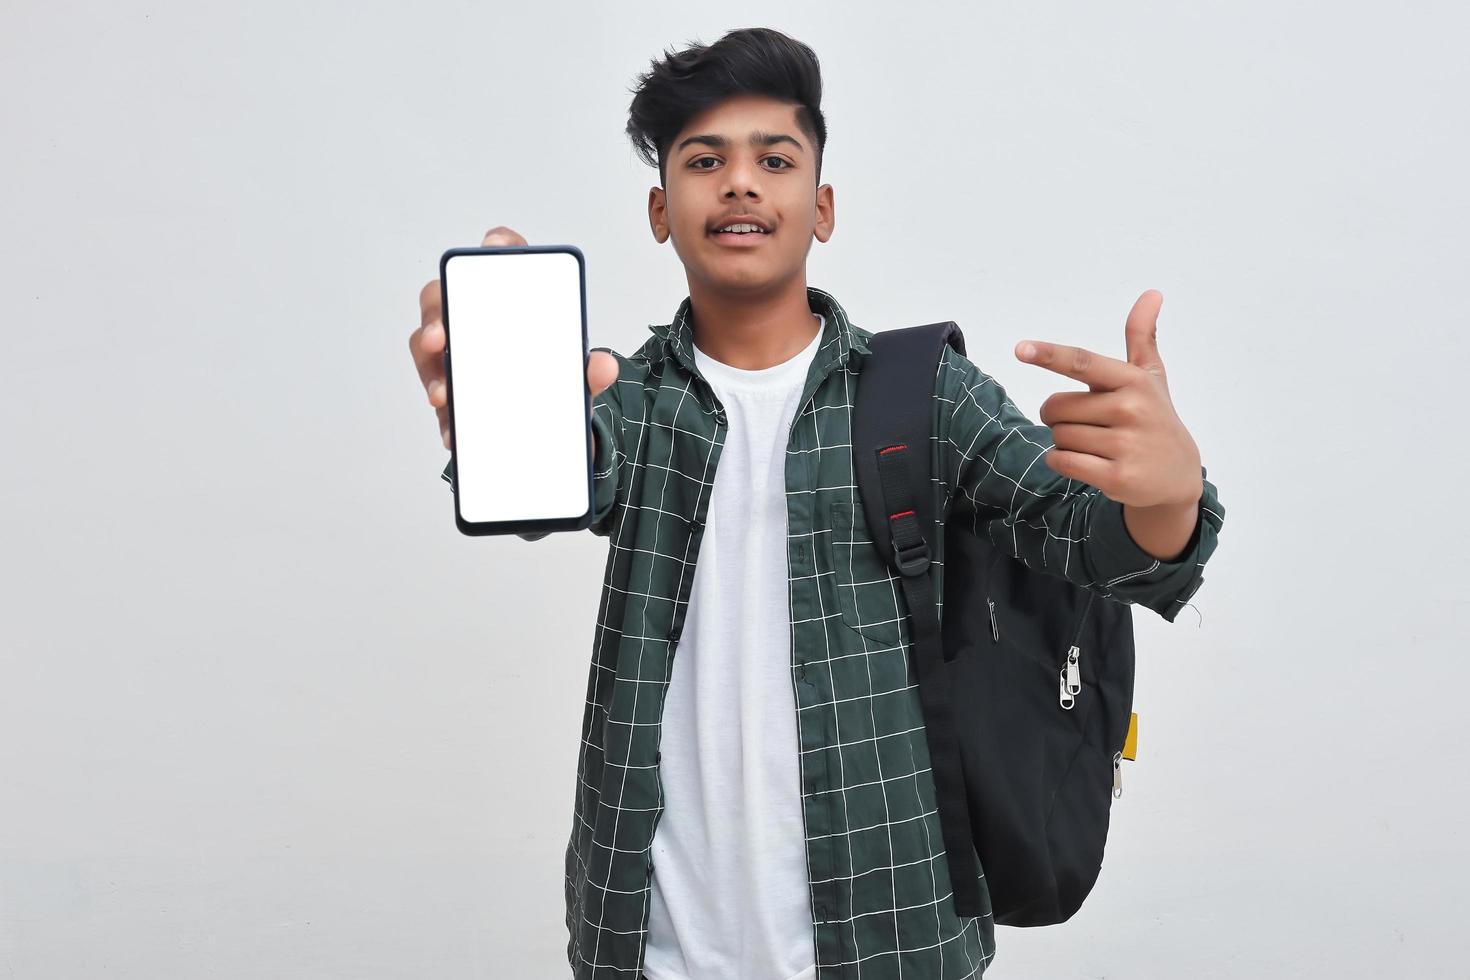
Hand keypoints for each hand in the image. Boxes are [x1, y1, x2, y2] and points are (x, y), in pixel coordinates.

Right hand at [409, 226, 618, 452]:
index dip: (497, 246)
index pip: (502, 257)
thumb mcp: (575, 376)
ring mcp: (454, 350)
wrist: (547, 422)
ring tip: (443, 396)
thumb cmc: (552, 376)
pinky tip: (453, 432)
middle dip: (437, 312)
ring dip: (430, 369)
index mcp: (512, 299)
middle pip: (442, 296)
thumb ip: (591, 370)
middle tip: (443, 338)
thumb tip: (604, 367)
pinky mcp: (448, 386)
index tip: (494, 247)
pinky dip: (445, 416)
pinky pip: (436, 393)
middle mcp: (473, 316)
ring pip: (426, 345)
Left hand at [1015, 289, 1201, 510]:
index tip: (1021, 349)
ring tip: (1097, 446)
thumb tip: (1151, 293)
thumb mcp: (1151, 377)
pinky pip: (1061, 462)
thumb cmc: (1155, 418)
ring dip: (1065, 442)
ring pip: (1058, 436)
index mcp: (1133, 380)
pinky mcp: (1117, 476)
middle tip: (1089, 424)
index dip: (1049, 355)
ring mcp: (1125, 444)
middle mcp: (1130, 409)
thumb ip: (1141, 337)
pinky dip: (1061, 462)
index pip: (1083, 362)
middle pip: (1056, 408)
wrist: (1178, 476)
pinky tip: (1086, 464)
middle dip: (1059, 417)